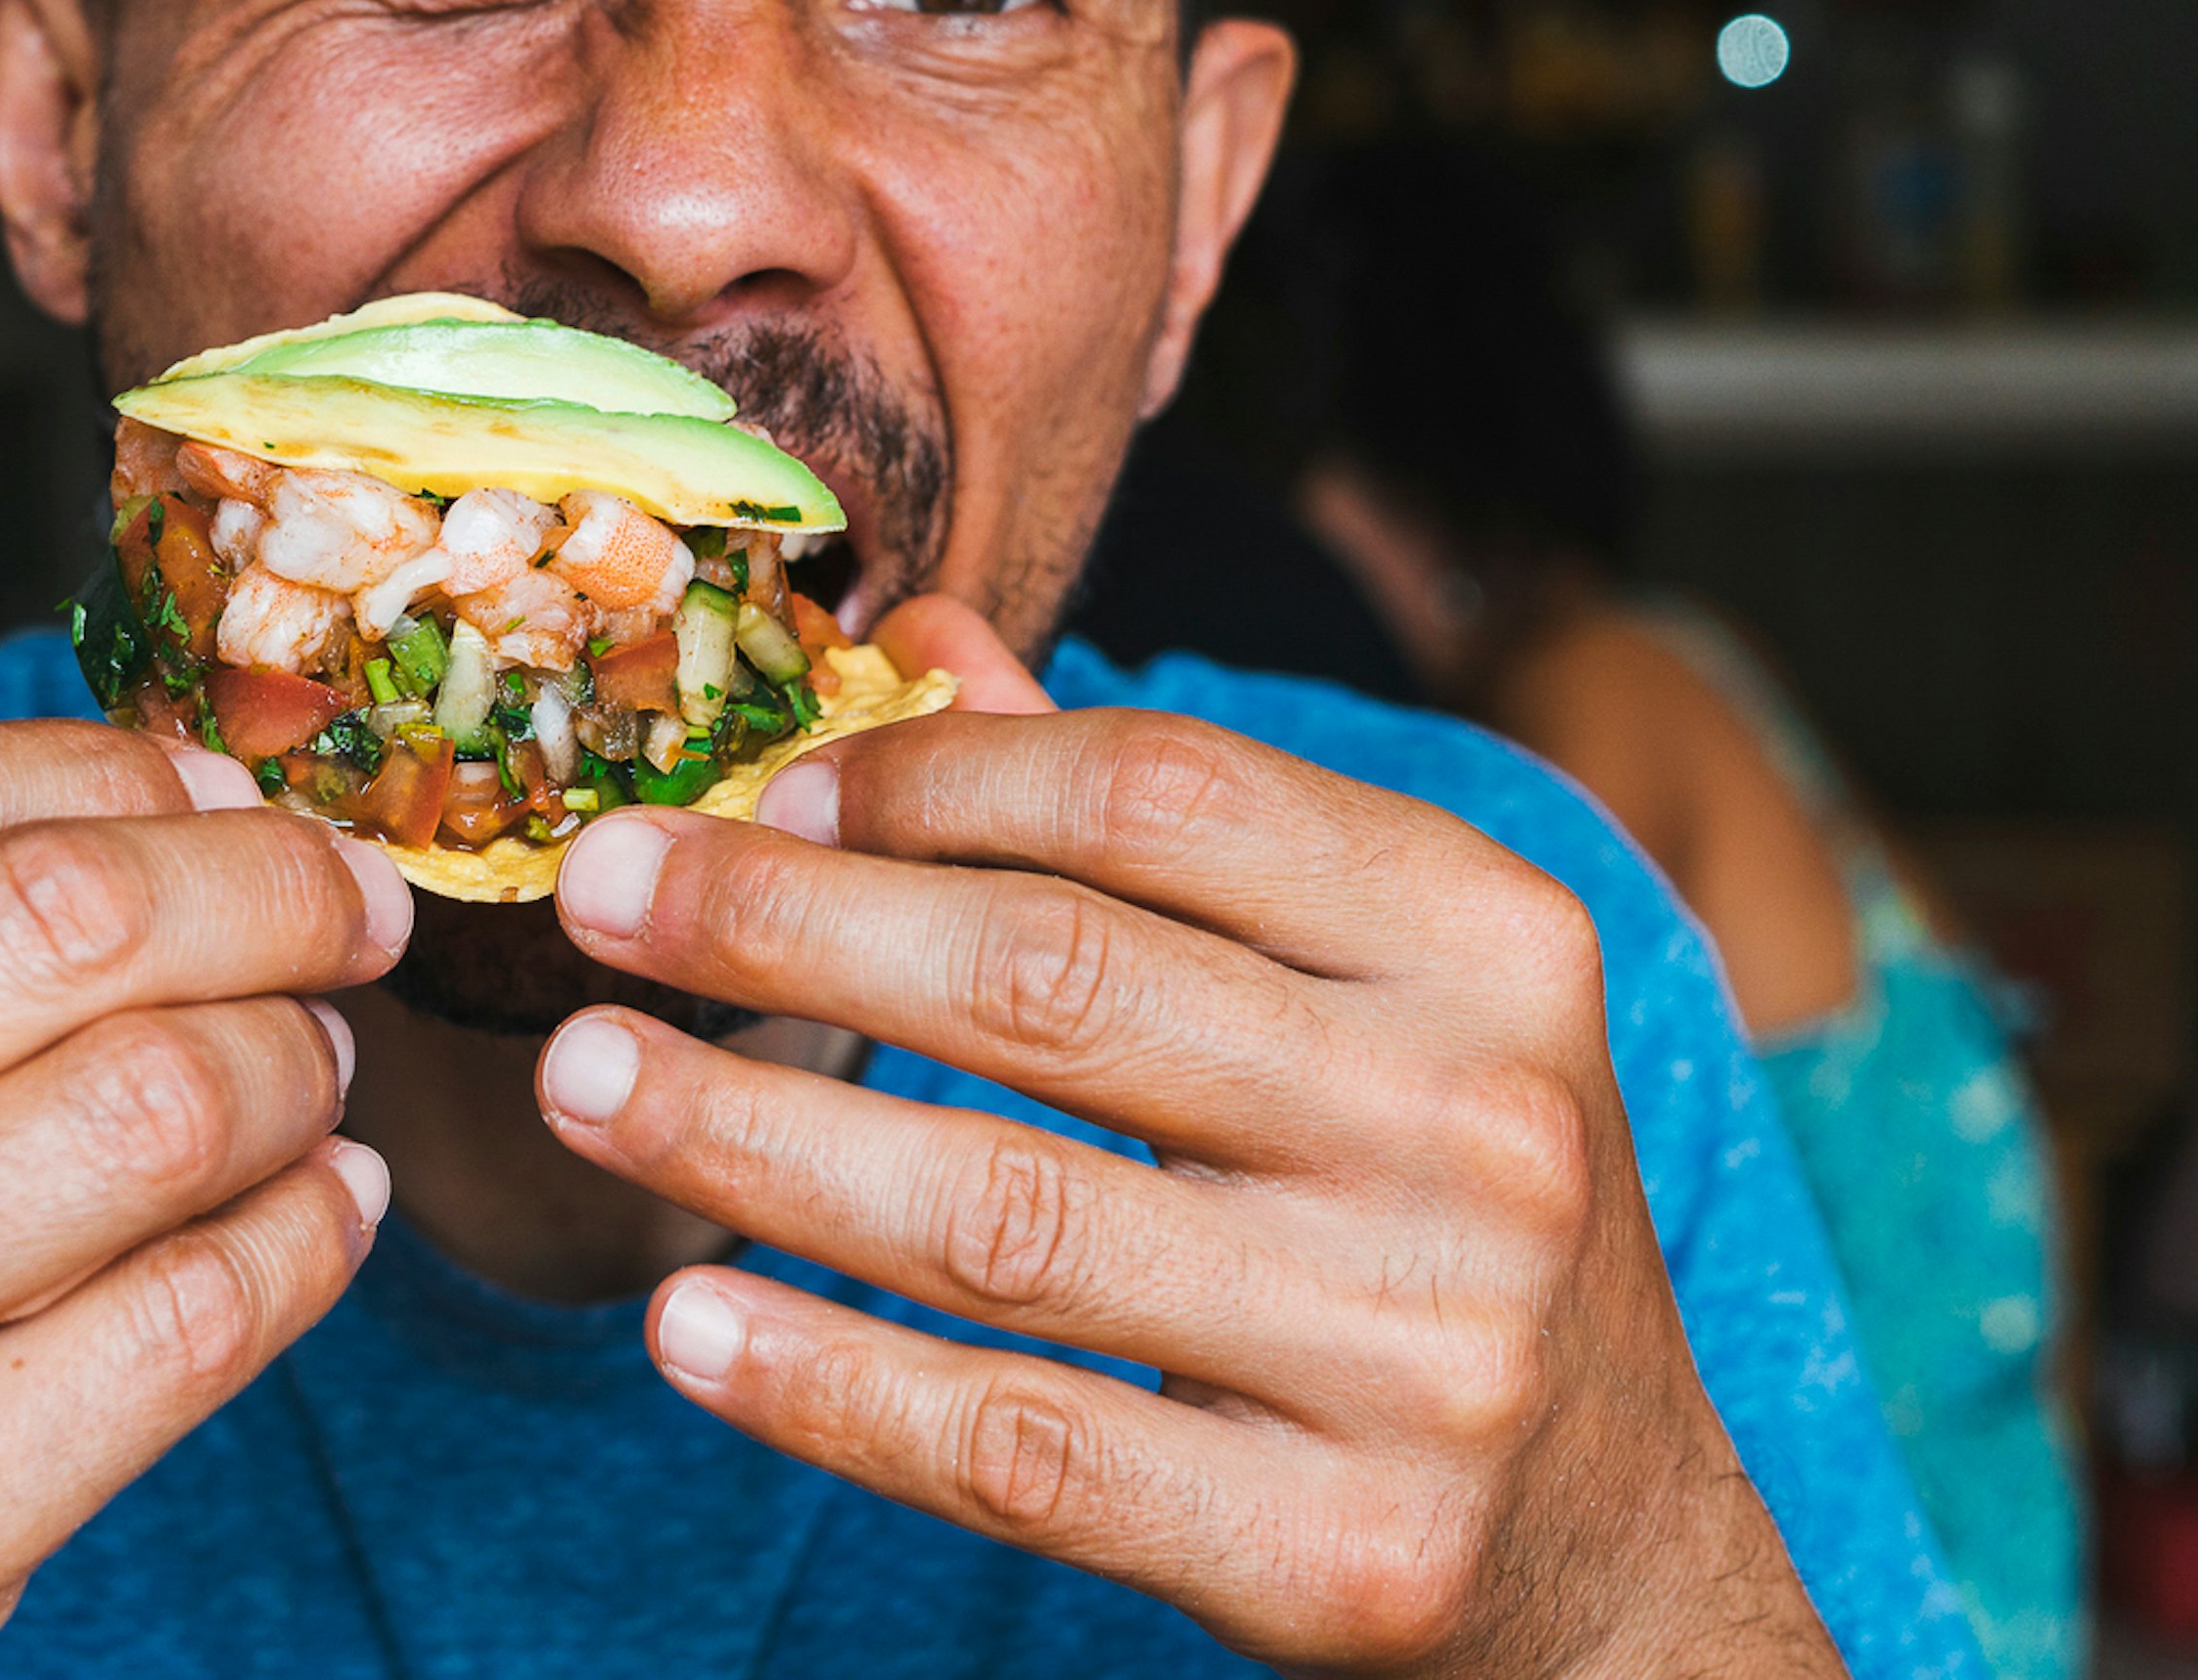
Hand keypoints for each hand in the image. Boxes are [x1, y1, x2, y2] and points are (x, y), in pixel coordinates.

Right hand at [0, 716, 409, 1677]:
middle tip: (342, 907)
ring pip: (156, 1100)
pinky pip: (194, 1319)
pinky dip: (309, 1238)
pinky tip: (317, 1209)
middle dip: (261, 884)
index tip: (217, 790)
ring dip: (296, 1059)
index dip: (111, 760)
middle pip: (56, 914)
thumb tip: (137, 806)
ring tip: (316, 1064)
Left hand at [528, 608, 1841, 1677]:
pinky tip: (680, 1321)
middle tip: (594, 894)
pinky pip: (1017, 1449)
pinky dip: (824, 1381)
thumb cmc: (1425, 1208)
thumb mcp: (1356, 990)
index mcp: (1486, 940)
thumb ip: (1139, 821)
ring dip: (747, 1135)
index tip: (754, 791)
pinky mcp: (1341, 1553)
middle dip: (780, 925)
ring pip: (999, 1216)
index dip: (926, 777)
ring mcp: (1418, 1350)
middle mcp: (1478, 1127)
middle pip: (1050, 980)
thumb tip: (913, 643)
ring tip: (581, 1084)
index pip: (1157, 793)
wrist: (1616, 1553)